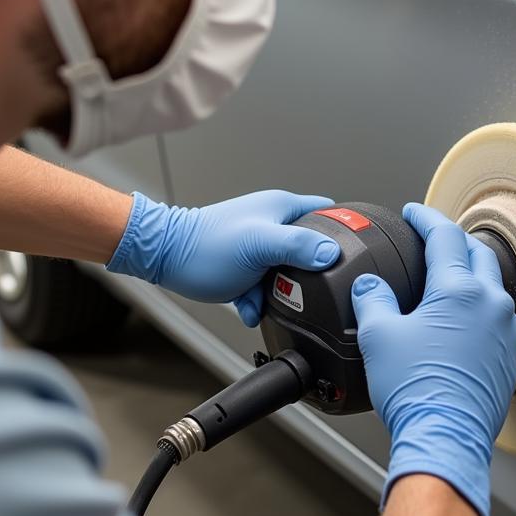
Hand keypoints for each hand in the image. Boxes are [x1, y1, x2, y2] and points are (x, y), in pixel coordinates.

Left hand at [106, 191, 340, 326]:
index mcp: (283, 208)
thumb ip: (298, 247)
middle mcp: (275, 225)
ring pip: (290, 275)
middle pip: (312, 250)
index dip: (344, 231)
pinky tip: (250, 306)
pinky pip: (268, 288)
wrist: (164, 259)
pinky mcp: (248, 268)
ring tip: (268, 300)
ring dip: (283, 293)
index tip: (352, 254)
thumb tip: (331, 253)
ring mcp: (261, 247)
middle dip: (310, 275)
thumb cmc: (204, 246)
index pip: (329, 212)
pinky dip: (261, 301)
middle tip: (303, 289)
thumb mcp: (259, 245)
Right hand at [351, 203, 515, 515]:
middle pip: (476, 253)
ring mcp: (506, 331)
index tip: (414, 213)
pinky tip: (465, 320)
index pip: (444, 236)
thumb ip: (372, 299)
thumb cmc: (415, 391)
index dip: (425, 218)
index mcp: (460, 290)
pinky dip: (481, 308)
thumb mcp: (378, 336)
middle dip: (453, 241)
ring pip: (493, 286)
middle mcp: (491, 304)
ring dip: (472, 274)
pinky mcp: (511, 357)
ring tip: (449, 279)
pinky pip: (499, 318)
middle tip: (433, 239)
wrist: (445, 439)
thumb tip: (369, 286)